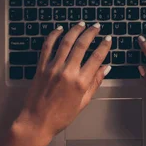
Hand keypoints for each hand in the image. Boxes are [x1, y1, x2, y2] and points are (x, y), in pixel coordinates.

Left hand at [13, 22, 111, 142]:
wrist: (36, 121)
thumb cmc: (60, 116)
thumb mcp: (83, 102)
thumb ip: (95, 83)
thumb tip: (106, 68)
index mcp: (80, 82)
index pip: (96, 58)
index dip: (104, 46)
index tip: (108, 39)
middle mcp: (68, 72)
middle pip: (82, 45)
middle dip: (91, 33)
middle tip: (96, 27)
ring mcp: (53, 68)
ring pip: (66, 42)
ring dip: (75, 30)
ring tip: (81, 24)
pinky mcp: (41, 67)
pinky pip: (48, 46)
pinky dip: (54, 35)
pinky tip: (59, 29)